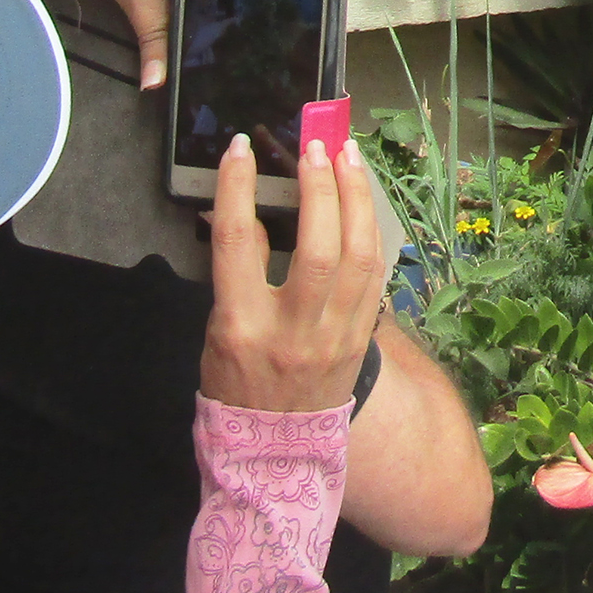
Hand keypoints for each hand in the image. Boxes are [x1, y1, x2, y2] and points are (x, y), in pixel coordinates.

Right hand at [201, 131, 390, 412]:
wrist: (275, 448)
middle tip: (317, 144)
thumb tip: (246, 208)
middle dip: (321, 188)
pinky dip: (371, 231)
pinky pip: (375, 275)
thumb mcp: (217, 329)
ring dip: (358, 199)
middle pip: (317, 248)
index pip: (238, 243)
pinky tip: (366, 200)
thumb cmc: (236, 381)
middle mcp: (293, 331)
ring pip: (359, 257)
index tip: (242, 147)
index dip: (238, 188)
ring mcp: (335, 337)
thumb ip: (236, 272)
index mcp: (241, 326)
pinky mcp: (362, 338)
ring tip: (350, 156)